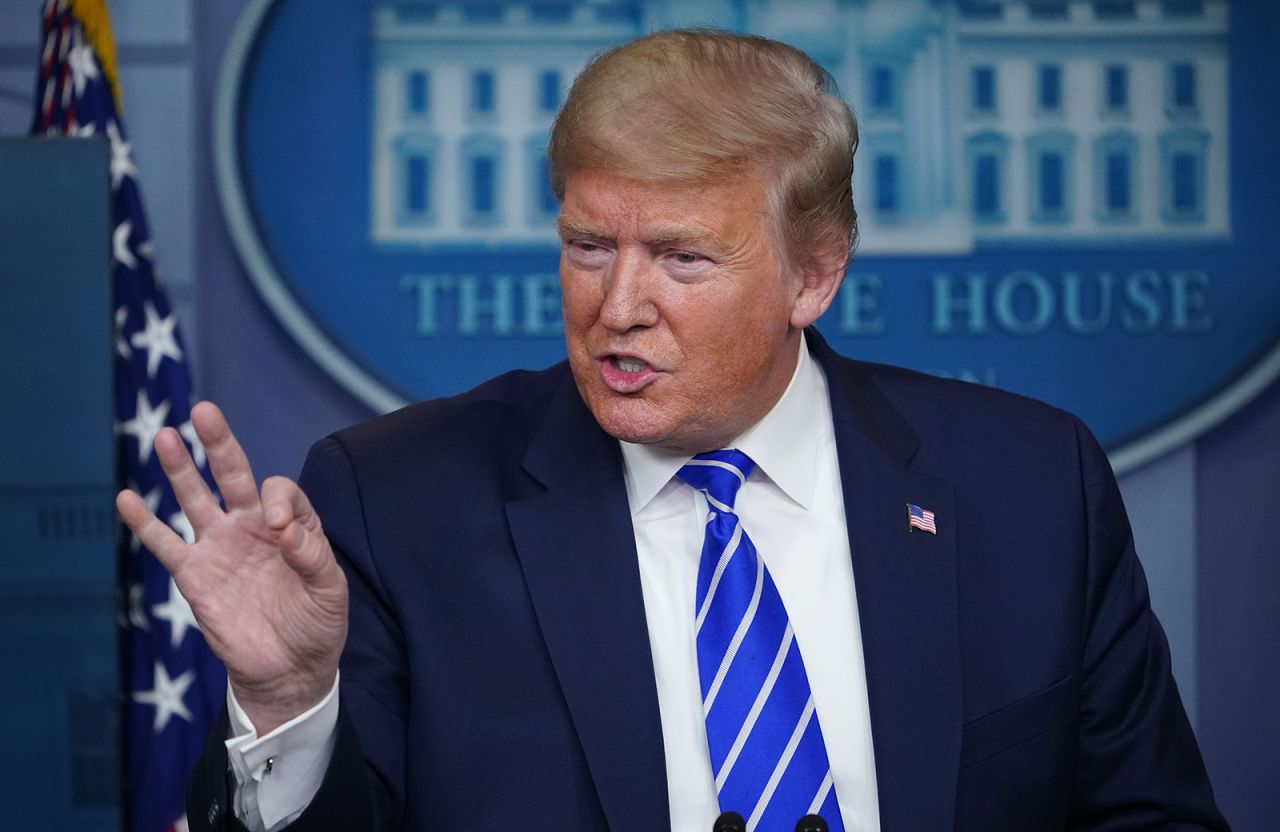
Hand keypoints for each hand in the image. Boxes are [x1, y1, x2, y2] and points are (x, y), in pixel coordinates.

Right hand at [117, 401, 347, 733]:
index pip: (278, 491)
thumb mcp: (329, 592)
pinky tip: (126, 498)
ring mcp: (220, 547)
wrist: (289, 669)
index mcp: (292, 524)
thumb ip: (312, 556)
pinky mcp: (194, 575)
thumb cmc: (316, 625)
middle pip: (233, 474)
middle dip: (218, 443)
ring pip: (195, 498)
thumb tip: (283, 528)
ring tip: (165, 436)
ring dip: (179, 468)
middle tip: (204, 411)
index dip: (277, 501)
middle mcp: (252, 527)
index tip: (279, 529)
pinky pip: (165, 543)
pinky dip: (145, 521)